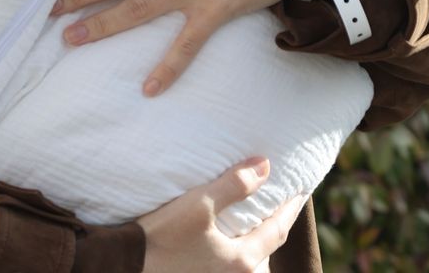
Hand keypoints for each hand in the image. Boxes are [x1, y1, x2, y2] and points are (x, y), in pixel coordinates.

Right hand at [139, 156, 306, 271]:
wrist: (127, 265)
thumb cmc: (162, 235)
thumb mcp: (199, 204)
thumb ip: (234, 185)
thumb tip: (265, 165)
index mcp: (241, 260)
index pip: (277, 230)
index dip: (290, 207)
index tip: (300, 189)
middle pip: (265, 250)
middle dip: (273, 226)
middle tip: (277, 201)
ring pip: (247, 260)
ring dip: (253, 238)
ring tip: (252, 216)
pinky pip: (228, 263)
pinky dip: (235, 246)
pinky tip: (224, 234)